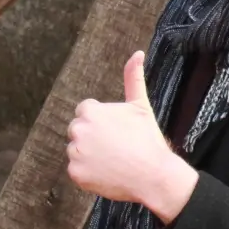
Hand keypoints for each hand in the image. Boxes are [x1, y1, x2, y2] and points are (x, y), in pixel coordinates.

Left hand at [66, 51, 197, 222]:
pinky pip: (77, 170)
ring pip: (77, 150)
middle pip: (79, 130)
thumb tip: (137, 53)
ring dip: (90, 155)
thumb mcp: (141, 106)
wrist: (153, 175)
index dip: (102, 121)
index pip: (85, 112)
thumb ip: (133, 78)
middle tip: (116, 146)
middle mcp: (79, 130)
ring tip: (114, 160)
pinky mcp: (75, 173)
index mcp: (91, 111)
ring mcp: (75, 153)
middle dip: (93, 137)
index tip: (117, 131)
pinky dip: (89, 173)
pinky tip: (108, 172)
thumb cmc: (148, 139)